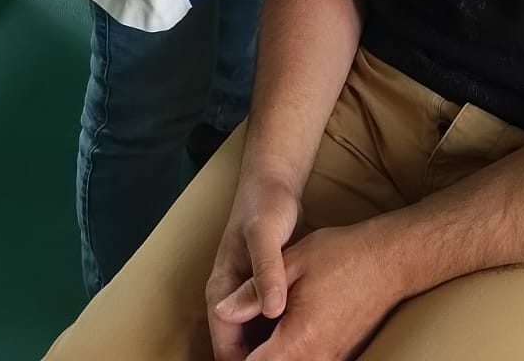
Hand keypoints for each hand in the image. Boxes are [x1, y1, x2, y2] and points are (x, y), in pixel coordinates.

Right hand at [206, 174, 301, 360]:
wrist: (272, 180)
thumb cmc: (265, 204)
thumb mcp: (266, 234)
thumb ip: (266, 270)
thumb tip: (273, 311)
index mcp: (221, 291)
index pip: (226, 347)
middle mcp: (229, 298)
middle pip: (238, 347)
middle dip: (260, 360)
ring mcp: (245, 295)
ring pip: (253, 338)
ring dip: (270, 351)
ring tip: (300, 356)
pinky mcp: (262, 289)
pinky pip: (267, 325)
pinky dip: (280, 335)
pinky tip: (302, 339)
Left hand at [211, 223, 400, 359]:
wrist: (390, 259)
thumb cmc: (342, 255)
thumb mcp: (293, 262)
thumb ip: (253, 291)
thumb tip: (222, 310)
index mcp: (297, 340)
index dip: (234, 357)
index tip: (229, 345)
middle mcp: (316, 360)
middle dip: (250, 357)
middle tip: (241, 339)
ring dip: (270, 357)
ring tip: (257, 339)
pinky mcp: (341, 357)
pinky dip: (290, 354)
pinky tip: (282, 335)